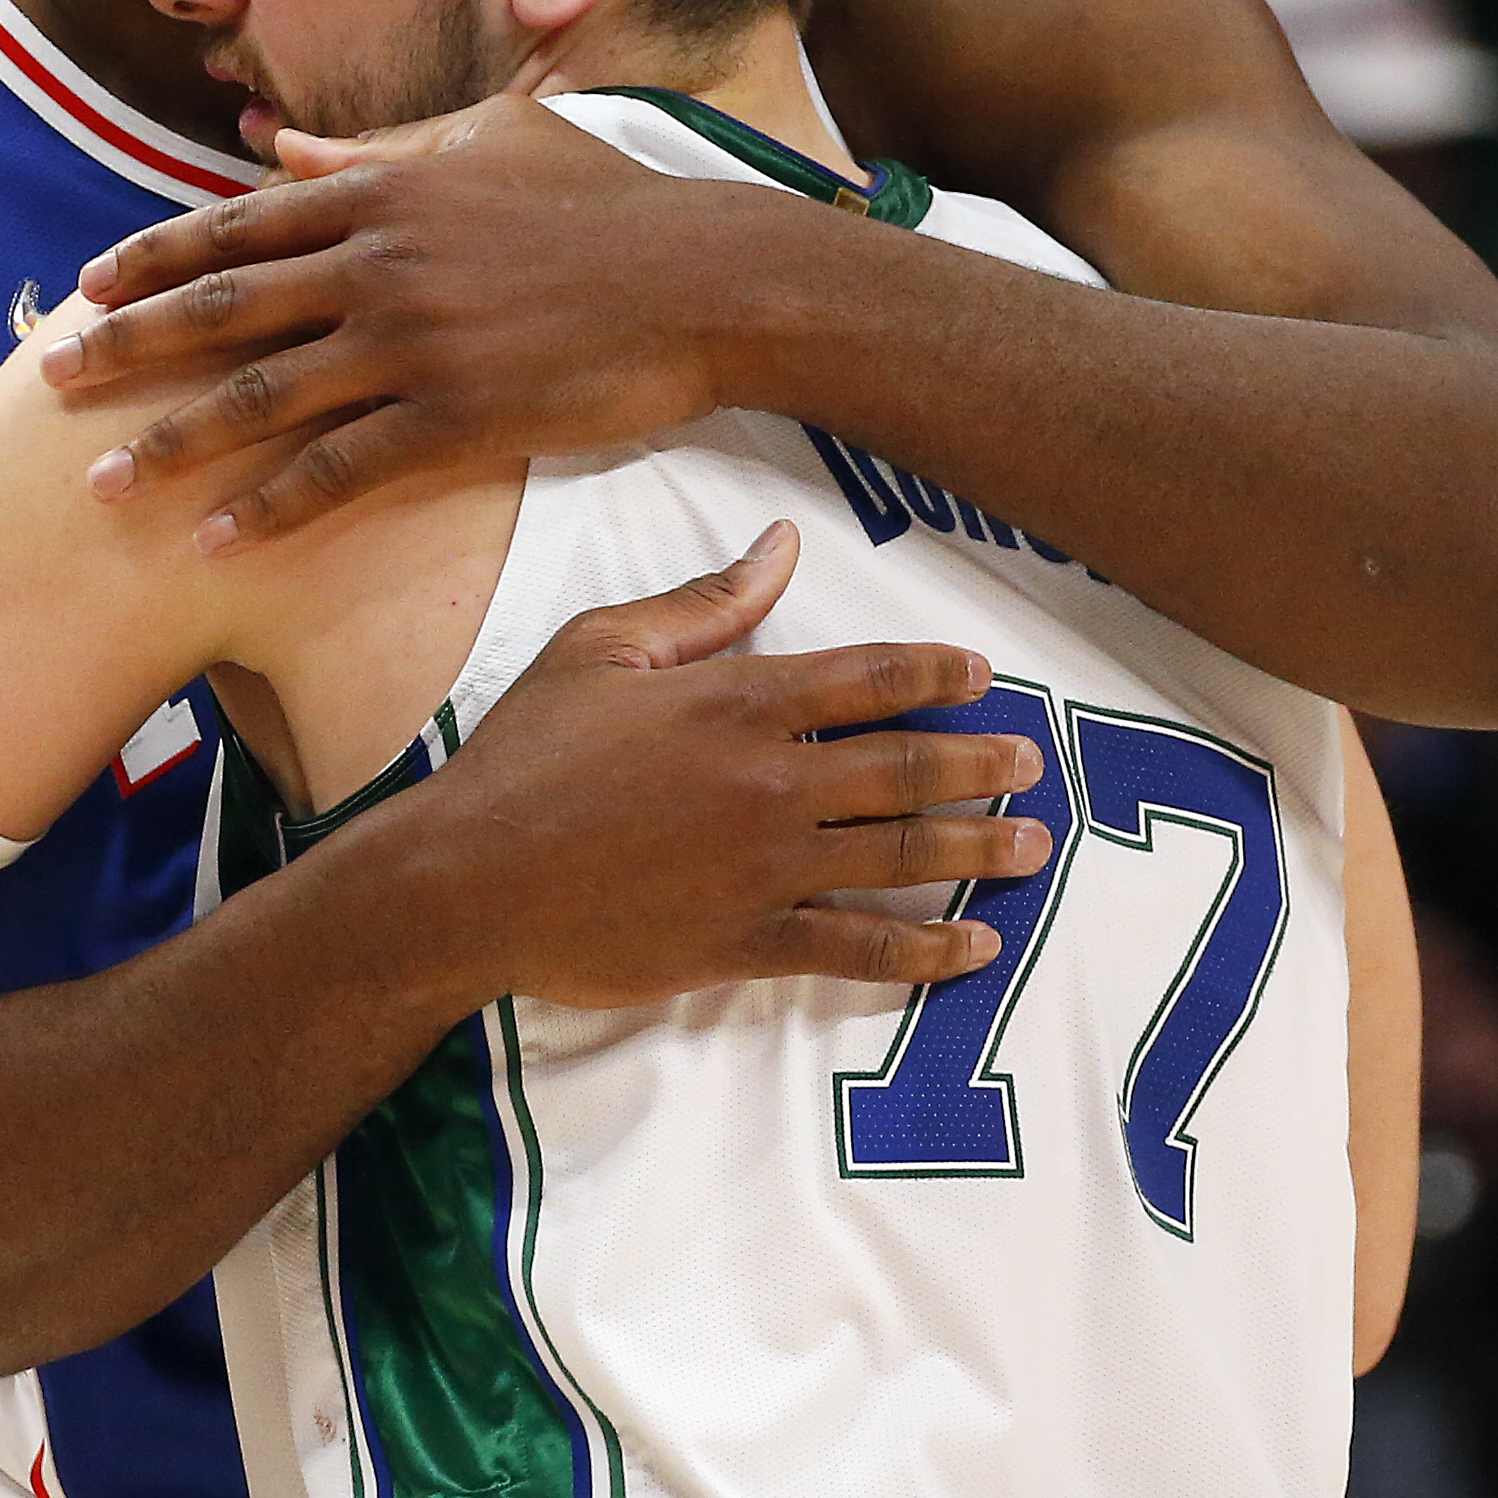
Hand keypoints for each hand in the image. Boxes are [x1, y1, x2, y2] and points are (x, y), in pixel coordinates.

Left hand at [48, 94, 778, 547]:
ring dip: (170, 445)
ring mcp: (414, 341)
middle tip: (49, 381)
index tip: (89, 286)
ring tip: (99, 485)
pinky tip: (214, 538)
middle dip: (125, 348)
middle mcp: (380, 261)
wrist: (706, 280)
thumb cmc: (612, 206)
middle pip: (221, 309)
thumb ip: (376, 146)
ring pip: (261, 398)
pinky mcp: (457, 416)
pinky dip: (268, 506)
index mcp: (383, 190)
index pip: (238, 226)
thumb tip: (279, 141)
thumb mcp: (491, 145)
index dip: (154, 258)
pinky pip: (339, 470)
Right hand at [337, 524, 1052, 1005]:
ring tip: (1032, 847)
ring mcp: (762, 869)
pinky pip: (856, 948)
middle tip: (1032, 764)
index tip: (983, 677)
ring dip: (977, 851)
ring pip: (900, 857)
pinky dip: (924, 951)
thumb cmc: (523, 757)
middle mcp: (768, 782)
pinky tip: (974, 947)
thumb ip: (704, 603)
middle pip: (906, 769)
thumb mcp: (602, 650)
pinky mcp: (743, 943)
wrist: (464, 880)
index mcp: (736, 701)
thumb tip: (782, 547)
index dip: (938, 674)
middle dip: (981, 765)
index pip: (868, 676)